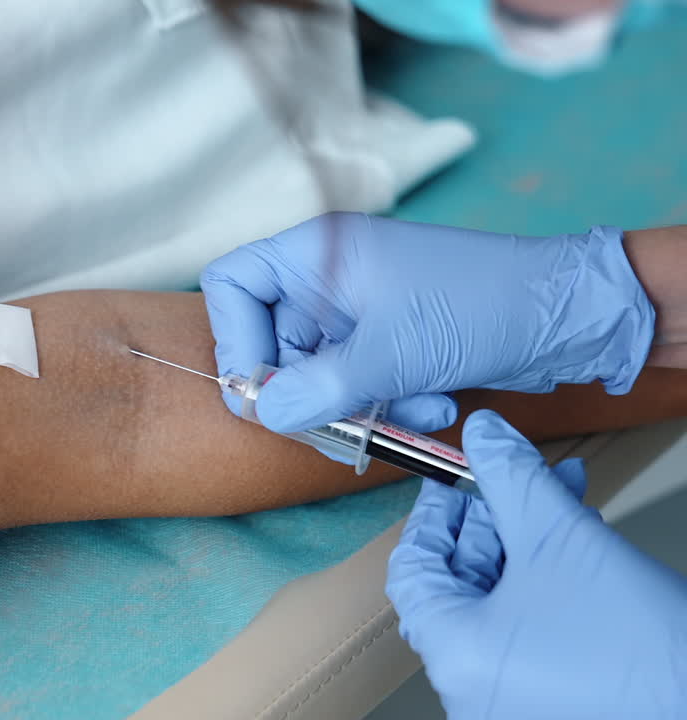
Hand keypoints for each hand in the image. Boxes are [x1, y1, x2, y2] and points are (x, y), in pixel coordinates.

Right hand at [200, 212, 653, 433]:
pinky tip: (432, 409)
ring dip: (354, 408)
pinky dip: (385, 407)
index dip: (235, 338)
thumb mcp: (393, 354)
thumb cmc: (482, 305)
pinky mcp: (385, 343)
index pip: (233, 285)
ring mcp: (356, 312)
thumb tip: (262, 414)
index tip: (260, 389)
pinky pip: (354, 386)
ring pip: (314, 375)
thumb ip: (319, 389)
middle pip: (269, 343)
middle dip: (304, 393)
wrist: (569, 314)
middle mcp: (328, 279)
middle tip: (330, 427)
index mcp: (318, 253)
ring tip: (407, 415)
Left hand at [386, 410, 686, 719]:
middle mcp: (467, 685)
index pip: (412, 569)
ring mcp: (506, 697)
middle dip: (495, 521)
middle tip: (519, 483)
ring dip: (526, 546)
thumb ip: (510, 477)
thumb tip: (482, 434)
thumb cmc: (638, 640)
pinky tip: (578, 546)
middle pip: (457, 582)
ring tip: (566, 504)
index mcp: (453, 653)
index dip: (435, 515)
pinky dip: (541, 584)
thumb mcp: (559, 535)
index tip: (456, 481)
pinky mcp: (544, 698)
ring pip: (495, 601)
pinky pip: (523, 629)